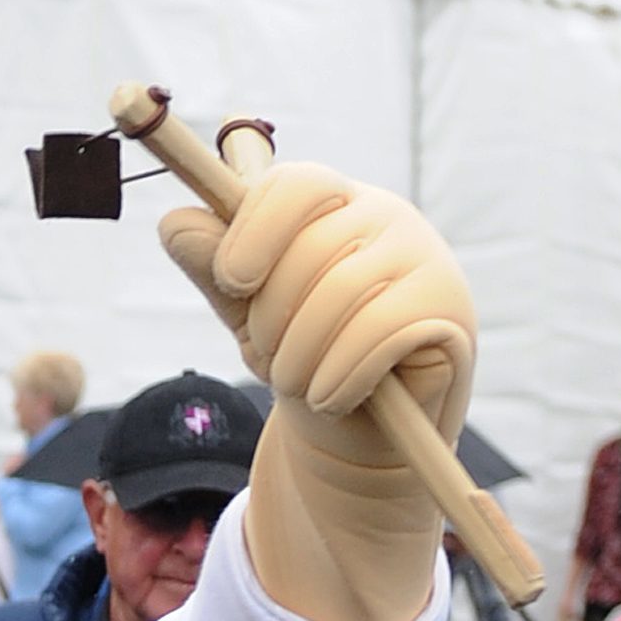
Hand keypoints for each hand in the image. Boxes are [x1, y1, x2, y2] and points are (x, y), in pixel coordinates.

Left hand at [158, 165, 473, 620]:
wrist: (360, 436)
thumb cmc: (304, 358)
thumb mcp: (249, 313)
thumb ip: (216, 268)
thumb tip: (173, 222)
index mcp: (335, 205)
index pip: (295, 185)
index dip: (253, 230)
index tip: (233, 281)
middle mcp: (387, 217)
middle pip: (310, 246)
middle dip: (272, 319)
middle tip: (274, 360)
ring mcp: (424, 258)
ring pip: (341, 291)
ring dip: (300, 355)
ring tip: (298, 385)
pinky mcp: (447, 309)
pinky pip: (379, 331)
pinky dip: (338, 375)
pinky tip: (330, 397)